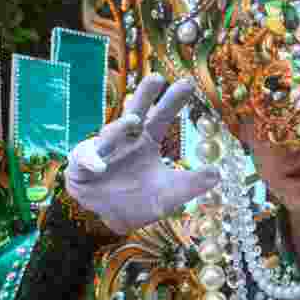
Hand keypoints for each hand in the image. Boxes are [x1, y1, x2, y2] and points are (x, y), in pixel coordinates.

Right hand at [65, 75, 219, 234]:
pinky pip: (85, 161)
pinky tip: (100, 167)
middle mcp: (125, 140)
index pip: (161, 117)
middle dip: (144, 96)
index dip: (172, 101)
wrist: (117, 220)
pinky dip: (92, 161)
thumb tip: (218, 173)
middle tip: (157, 78)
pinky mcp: (82, 168)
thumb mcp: (171, 194)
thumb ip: (192, 184)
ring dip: (120, 128)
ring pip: (110, 134)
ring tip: (133, 122)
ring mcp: (103, 152)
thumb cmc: (143, 199)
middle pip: (135, 113)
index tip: (189, 83)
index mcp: (146, 141)